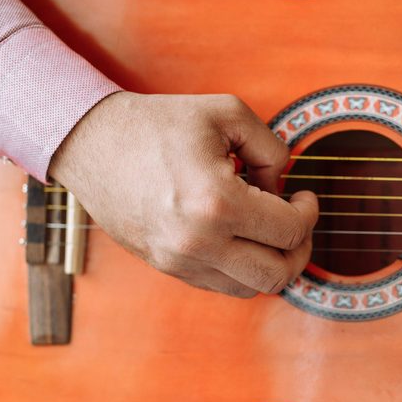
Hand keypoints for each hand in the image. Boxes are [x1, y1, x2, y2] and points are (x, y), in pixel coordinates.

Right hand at [49, 91, 317, 296]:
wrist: (93, 144)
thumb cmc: (158, 125)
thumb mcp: (227, 114)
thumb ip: (272, 148)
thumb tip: (283, 186)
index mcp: (217, 203)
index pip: (290, 230)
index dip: (309, 212)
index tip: (303, 196)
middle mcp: (198, 242)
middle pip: (278, 274)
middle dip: (300, 248)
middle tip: (295, 221)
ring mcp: (180, 261)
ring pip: (252, 288)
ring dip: (272, 263)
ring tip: (268, 231)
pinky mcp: (169, 268)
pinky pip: (222, 286)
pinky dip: (242, 268)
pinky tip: (240, 238)